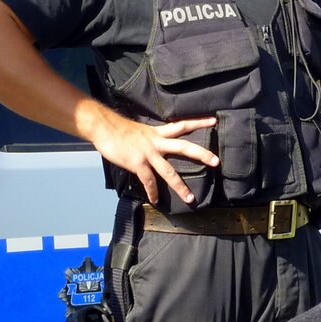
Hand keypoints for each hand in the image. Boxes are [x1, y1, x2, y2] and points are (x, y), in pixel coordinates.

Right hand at [90, 114, 218, 204]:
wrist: (104, 127)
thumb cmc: (118, 129)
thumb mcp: (140, 131)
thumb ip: (150, 140)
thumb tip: (154, 148)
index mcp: (158, 133)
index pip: (182, 125)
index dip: (198, 122)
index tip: (214, 121)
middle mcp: (157, 142)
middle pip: (184, 148)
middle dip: (201, 155)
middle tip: (216, 161)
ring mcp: (148, 154)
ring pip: (169, 172)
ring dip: (180, 187)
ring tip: (190, 198)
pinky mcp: (138, 164)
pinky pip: (149, 182)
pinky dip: (153, 192)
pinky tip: (155, 200)